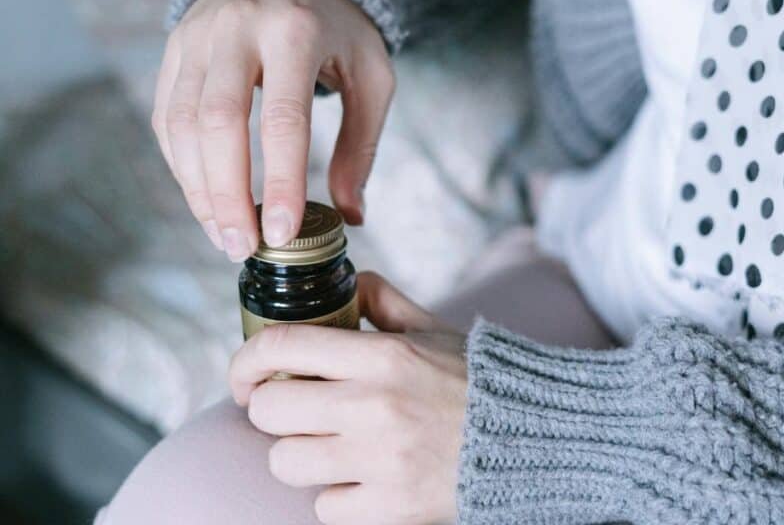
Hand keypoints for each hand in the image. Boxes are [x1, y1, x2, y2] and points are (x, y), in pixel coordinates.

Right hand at [152, 0, 394, 260]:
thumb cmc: (336, 31)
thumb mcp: (370, 78)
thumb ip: (361, 146)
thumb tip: (351, 216)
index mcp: (295, 33)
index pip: (282, 118)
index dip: (279, 182)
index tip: (280, 233)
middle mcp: (237, 30)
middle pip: (218, 123)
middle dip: (227, 196)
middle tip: (243, 247)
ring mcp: (197, 38)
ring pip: (180, 124)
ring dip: (198, 190)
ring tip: (224, 236)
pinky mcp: (173, 52)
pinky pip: (165, 118)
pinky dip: (182, 167)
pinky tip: (205, 200)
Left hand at [230, 272, 466, 524]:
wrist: (535, 441)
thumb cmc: (481, 383)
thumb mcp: (436, 330)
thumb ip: (385, 303)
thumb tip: (347, 282)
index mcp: (384, 356)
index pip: (281, 347)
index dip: (246, 360)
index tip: (246, 375)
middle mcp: (376, 407)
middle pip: (269, 409)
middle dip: (271, 408)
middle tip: (294, 410)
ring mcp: (381, 461)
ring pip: (286, 461)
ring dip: (299, 454)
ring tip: (328, 446)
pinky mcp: (390, 507)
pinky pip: (325, 506)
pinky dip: (337, 495)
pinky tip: (363, 478)